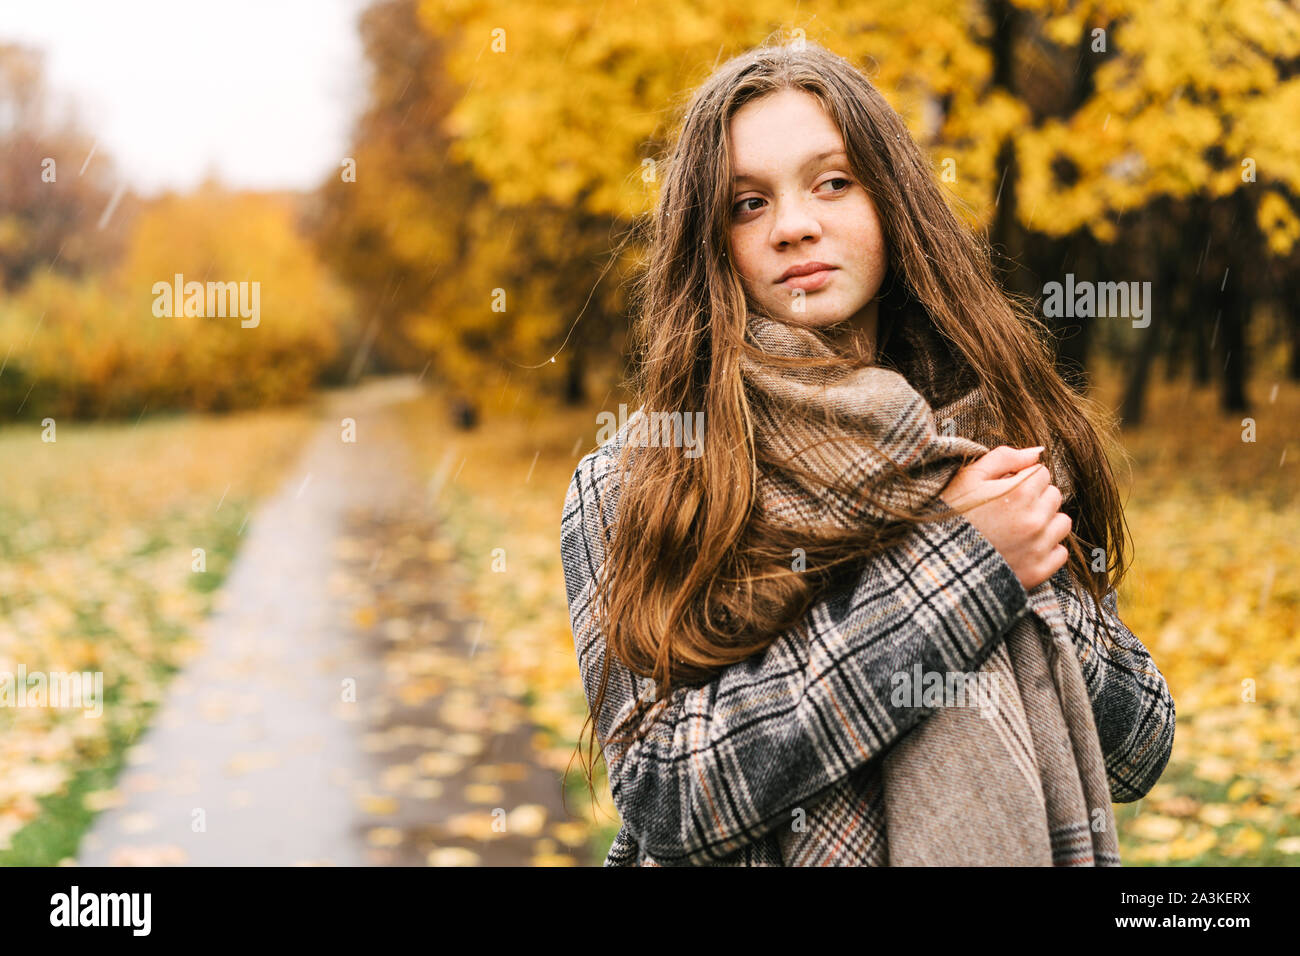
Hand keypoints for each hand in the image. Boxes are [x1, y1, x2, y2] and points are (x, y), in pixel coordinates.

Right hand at [938, 445, 1070, 590]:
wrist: (937, 562)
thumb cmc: (949, 516)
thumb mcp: (967, 478)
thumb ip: (1004, 457)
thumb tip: (1037, 452)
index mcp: (1019, 492)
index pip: (1042, 472)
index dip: (1021, 478)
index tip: (1003, 490)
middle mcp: (1034, 519)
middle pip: (1054, 496)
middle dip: (1035, 498)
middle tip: (1008, 510)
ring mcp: (1038, 547)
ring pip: (1062, 522)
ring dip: (1045, 522)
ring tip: (1017, 529)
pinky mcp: (1038, 571)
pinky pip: (1060, 552)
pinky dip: (1046, 549)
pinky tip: (1022, 548)